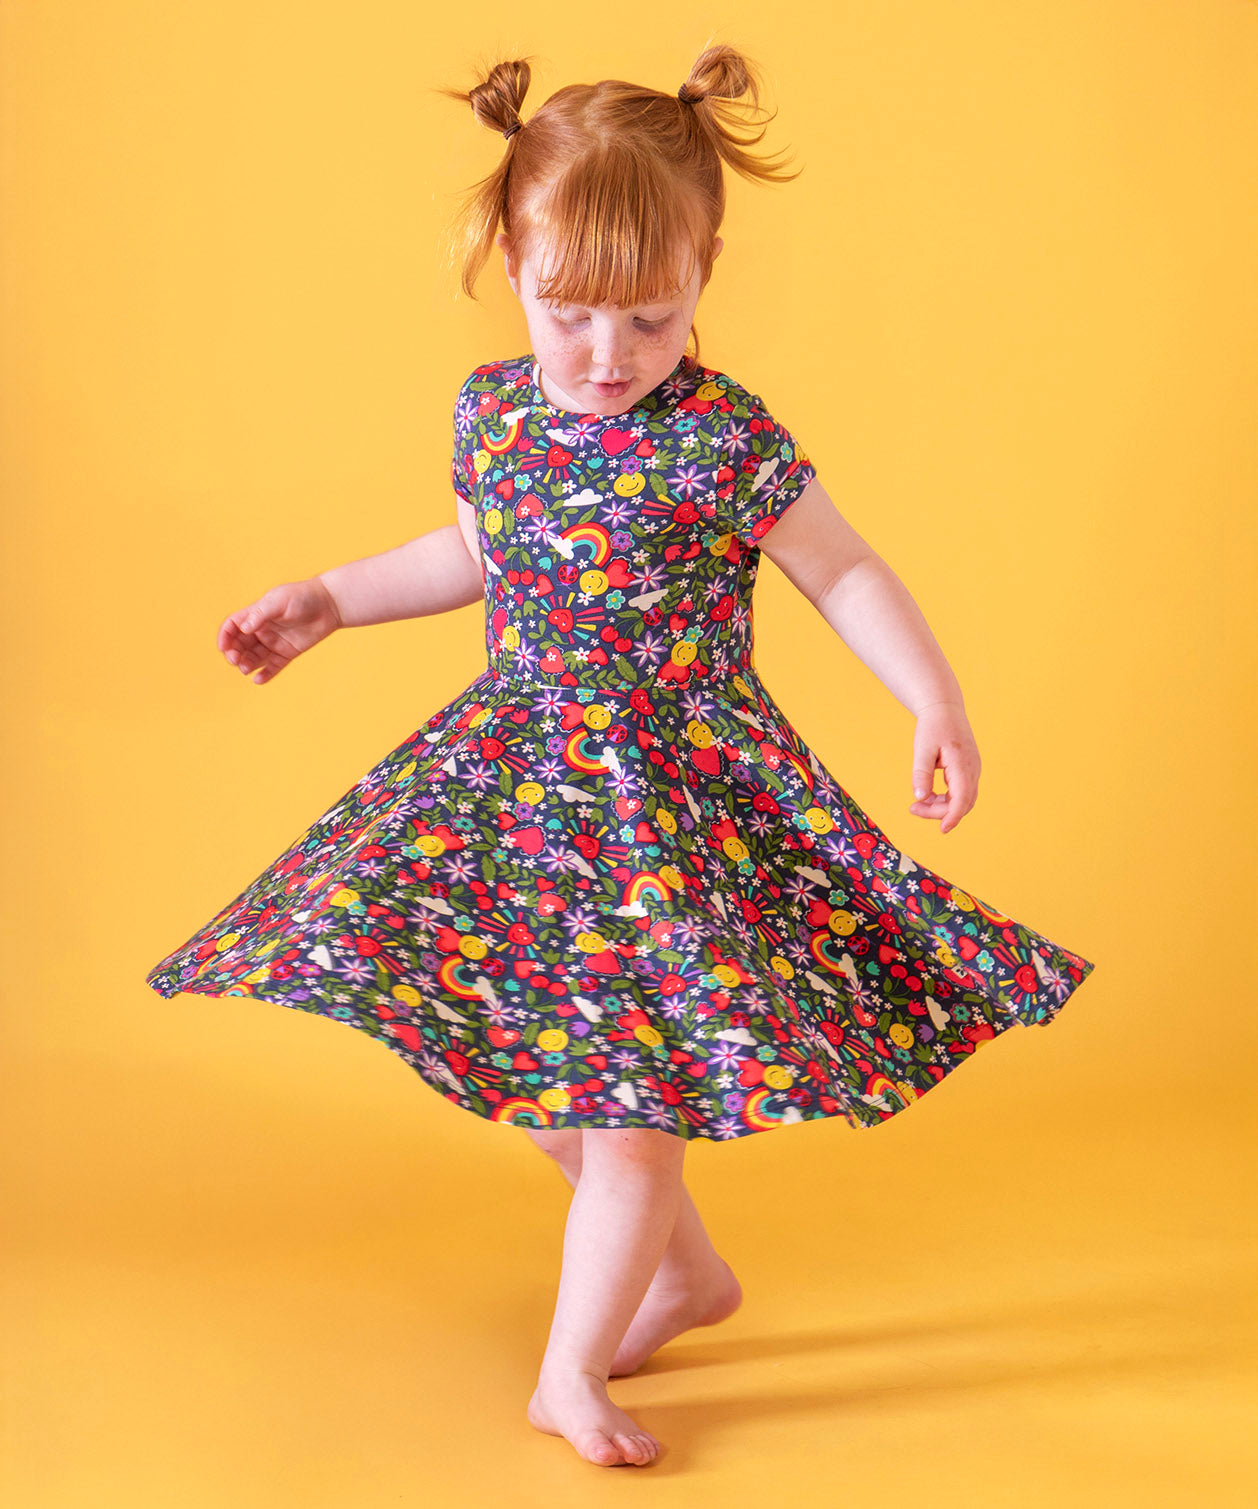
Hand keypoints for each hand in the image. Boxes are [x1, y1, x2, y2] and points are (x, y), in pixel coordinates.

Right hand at [218, 577, 342, 685]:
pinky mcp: (288, 652)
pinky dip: (265, 674)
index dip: (225, 636)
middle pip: (240, 644)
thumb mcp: (278, 601)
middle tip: (235, 660)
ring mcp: (275, 642)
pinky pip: (273, 666)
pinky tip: (258, 680)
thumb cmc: (303, 596)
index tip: (223, 647)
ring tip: (246, 669)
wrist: (330, 604)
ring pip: (254, 657)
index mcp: (256, 615)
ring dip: (247, 664)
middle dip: (234, 653)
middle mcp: (262, 630)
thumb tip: (244, 628)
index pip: (233, 626)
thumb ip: (261, 614)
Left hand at [909, 700, 980, 834]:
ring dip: (942, 806)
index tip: (943, 829)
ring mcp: (973, 770)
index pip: (962, 798)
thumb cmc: (933, 726)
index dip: (953, 816)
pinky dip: (945, 799)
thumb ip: (921, 774)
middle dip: (940, 812)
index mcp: (963, 764)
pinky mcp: (968, 770)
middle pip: (962, 802)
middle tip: (914, 809)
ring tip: (917, 805)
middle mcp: (973, 769)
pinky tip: (928, 796)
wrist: (944, 709)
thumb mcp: (922, 749)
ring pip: (962, 799)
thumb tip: (920, 797)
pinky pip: (960, 791)